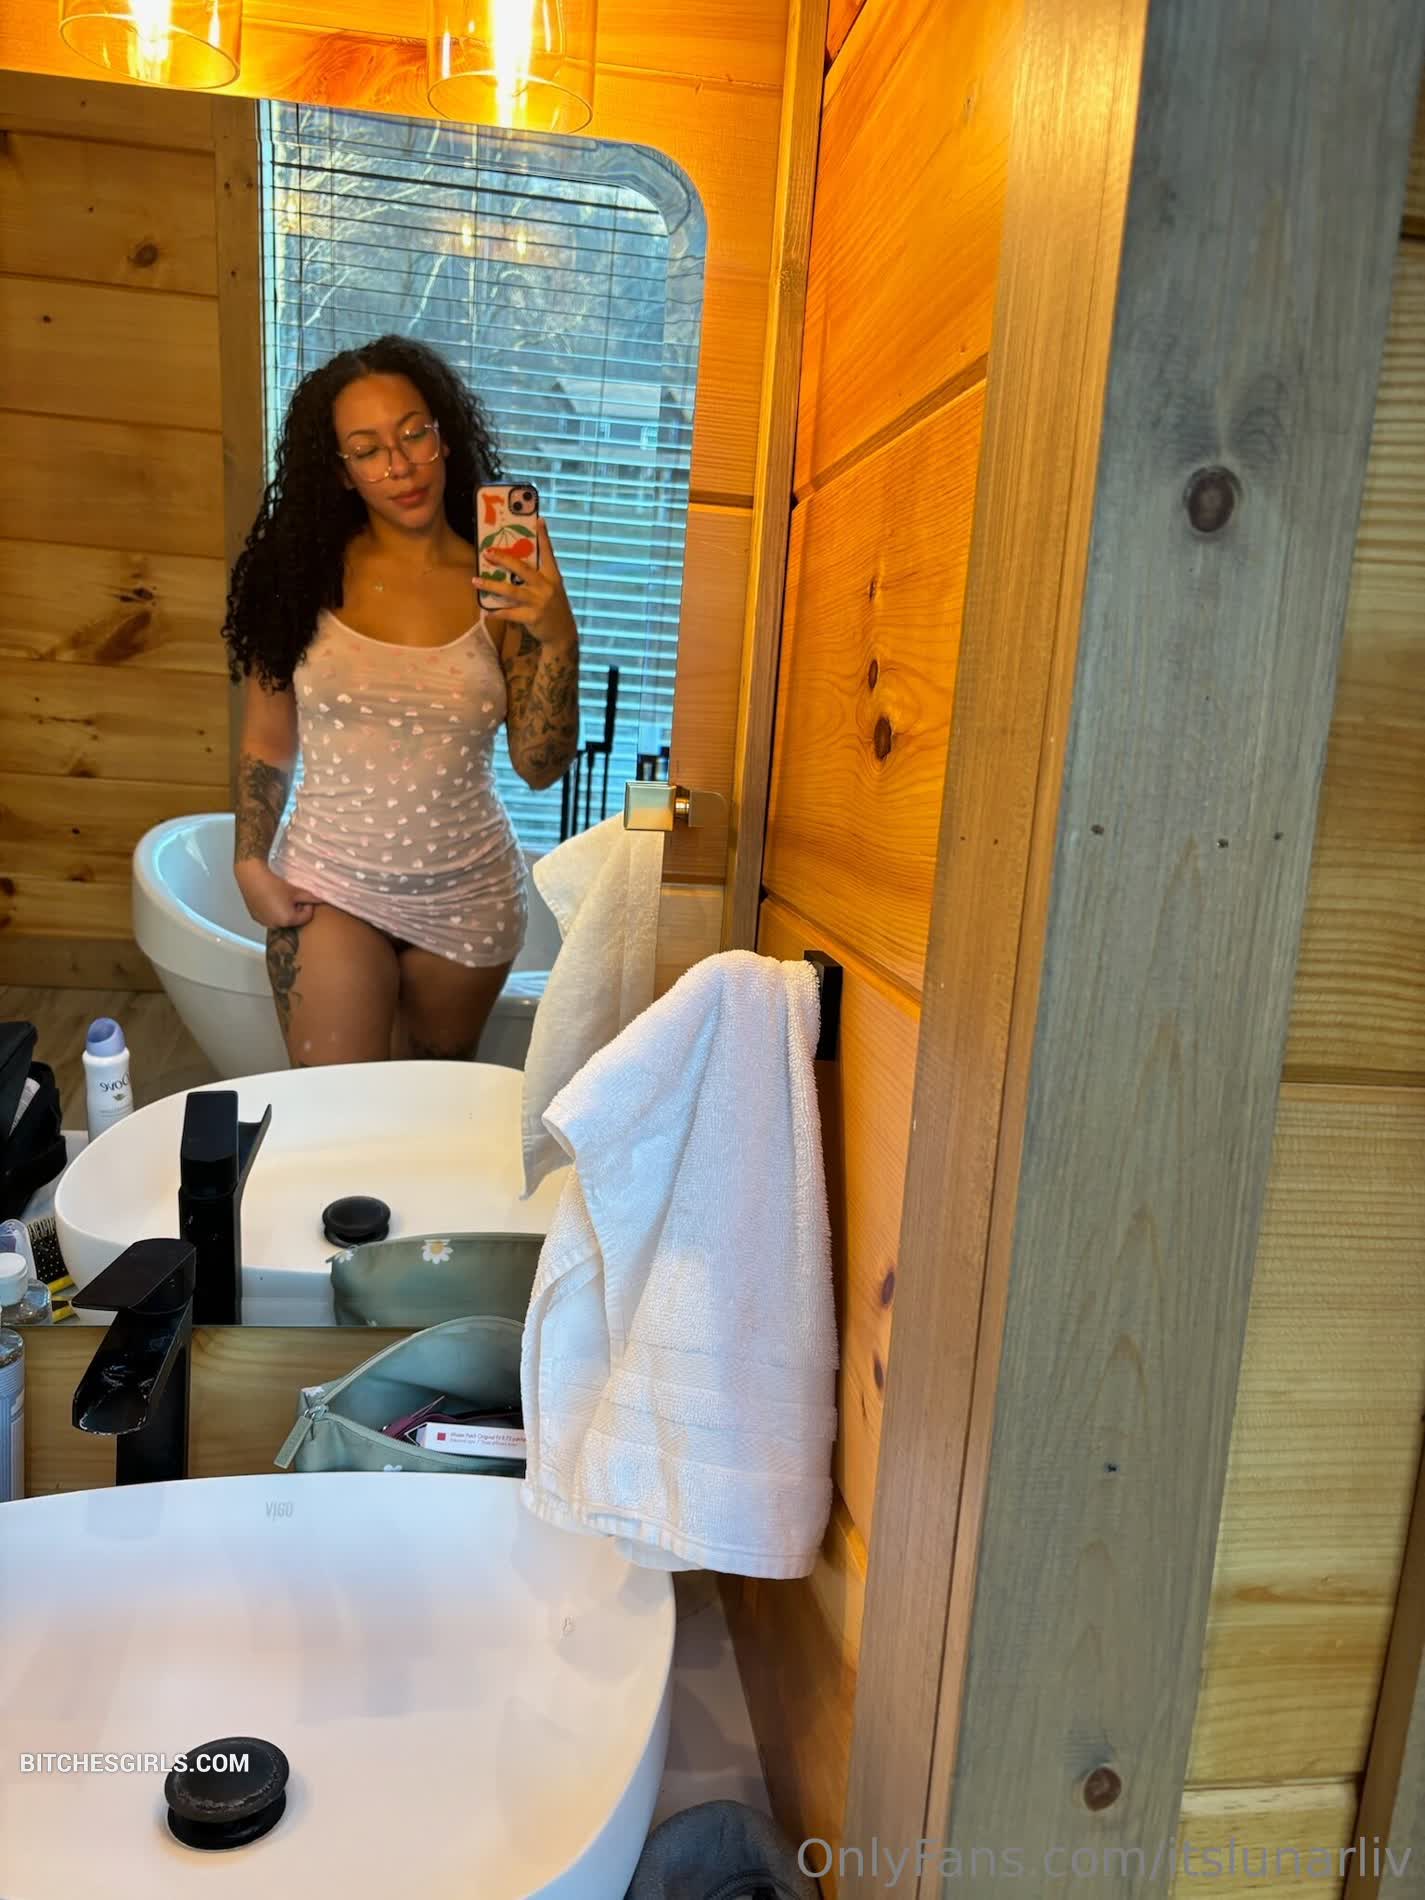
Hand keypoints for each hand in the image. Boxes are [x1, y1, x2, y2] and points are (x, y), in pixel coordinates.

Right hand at [235, 859, 317, 928]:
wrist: (252, 876)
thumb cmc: (274, 884)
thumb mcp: (296, 890)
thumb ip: (312, 897)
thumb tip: (324, 899)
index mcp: (287, 920)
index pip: (306, 917)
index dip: (307, 906)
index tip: (302, 897)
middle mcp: (275, 925)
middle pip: (293, 920)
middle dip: (295, 910)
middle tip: (291, 896)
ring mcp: (264, 922)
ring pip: (281, 919)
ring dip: (284, 911)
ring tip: (280, 897)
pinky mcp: (256, 917)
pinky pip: (269, 917)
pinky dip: (272, 911)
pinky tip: (270, 898)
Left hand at [476, 520, 576, 648]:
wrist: (563, 634)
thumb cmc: (554, 608)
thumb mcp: (552, 589)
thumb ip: (538, 578)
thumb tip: (516, 564)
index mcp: (552, 577)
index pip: (548, 553)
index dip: (544, 537)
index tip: (539, 520)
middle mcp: (546, 587)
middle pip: (522, 569)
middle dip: (504, 559)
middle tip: (487, 552)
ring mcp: (539, 602)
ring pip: (511, 591)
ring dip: (491, 585)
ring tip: (475, 581)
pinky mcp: (532, 617)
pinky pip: (510, 613)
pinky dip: (497, 613)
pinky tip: (486, 612)